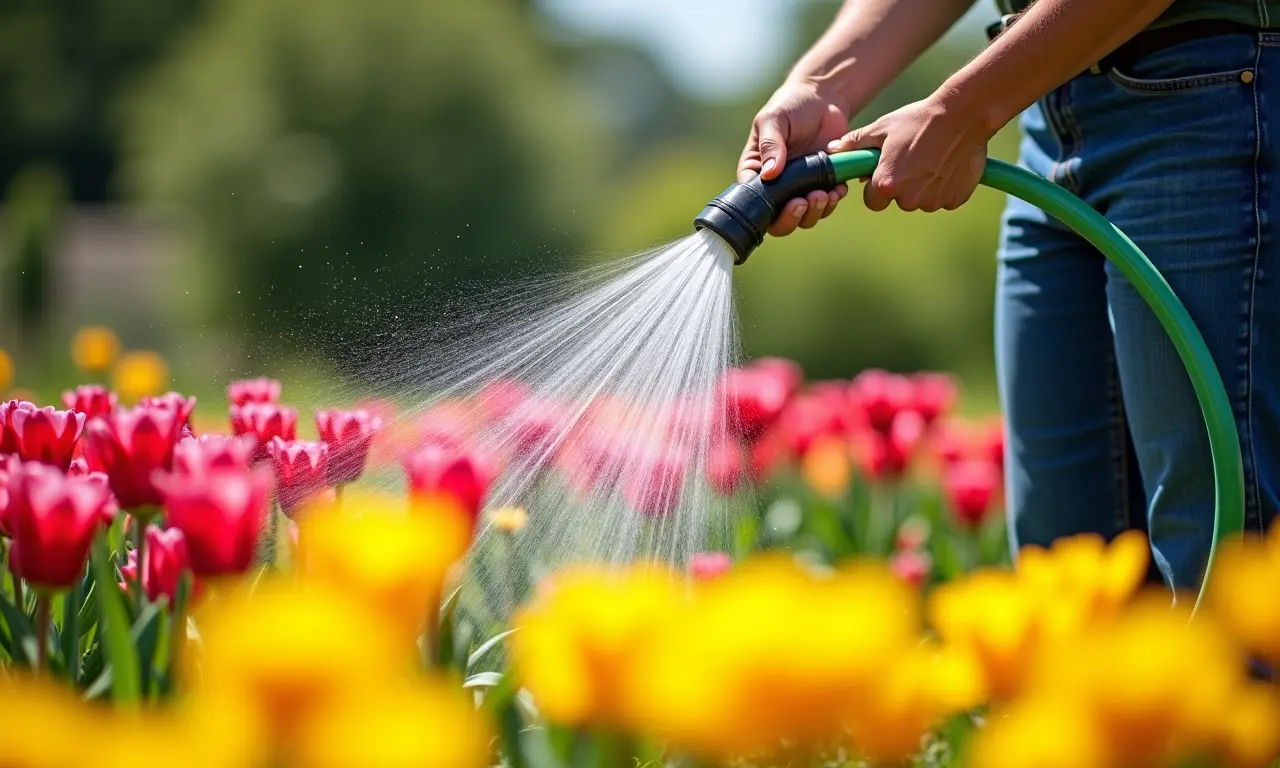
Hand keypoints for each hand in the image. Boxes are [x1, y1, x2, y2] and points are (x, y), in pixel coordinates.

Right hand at [739, 79, 851, 236]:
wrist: (823, 98)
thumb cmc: (790, 105)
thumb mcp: (774, 119)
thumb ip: (770, 144)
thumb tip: (769, 174)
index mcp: (755, 172)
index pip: (754, 201)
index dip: (770, 211)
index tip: (792, 202)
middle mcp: (775, 186)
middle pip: (777, 219)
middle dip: (794, 218)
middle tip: (808, 202)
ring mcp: (798, 188)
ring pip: (803, 217)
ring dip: (815, 211)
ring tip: (827, 194)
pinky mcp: (820, 185)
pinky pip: (824, 204)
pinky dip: (832, 201)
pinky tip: (839, 189)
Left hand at [826, 95, 989, 212]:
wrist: (964, 114)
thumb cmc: (918, 119)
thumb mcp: (882, 128)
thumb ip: (855, 143)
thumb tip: (832, 150)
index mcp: (886, 185)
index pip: (873, 200)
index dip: (877, 187)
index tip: (887, 170)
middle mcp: (908, 200)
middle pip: (899, 200)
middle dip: (902, 185)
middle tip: (913, 158)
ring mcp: (933, 202)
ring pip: (922, 200)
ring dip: (924, 185)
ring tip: (932, 157)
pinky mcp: (954, 200)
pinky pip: (944, 198)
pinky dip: (944, 186)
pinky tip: (948, 163)